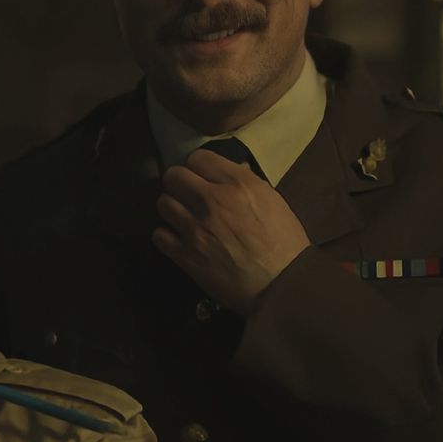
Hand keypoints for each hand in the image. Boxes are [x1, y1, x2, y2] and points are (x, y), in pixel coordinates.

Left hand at [152, 148, 310, 314]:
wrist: (281, 284)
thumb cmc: (284, 241)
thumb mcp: (271, 199)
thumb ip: (245, 181)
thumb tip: (225, 173)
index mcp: (236, 183)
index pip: (198, 157)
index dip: (199, 166)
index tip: (202, 176)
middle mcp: (211, 200)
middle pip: (173, 176)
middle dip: (179, 183)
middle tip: (187, 194)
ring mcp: (194, 228)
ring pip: (163, 203)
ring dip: (172, 208)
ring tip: (182, 217)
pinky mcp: (185, 255)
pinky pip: (159, 235)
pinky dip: (166, 235)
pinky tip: (178, 239)